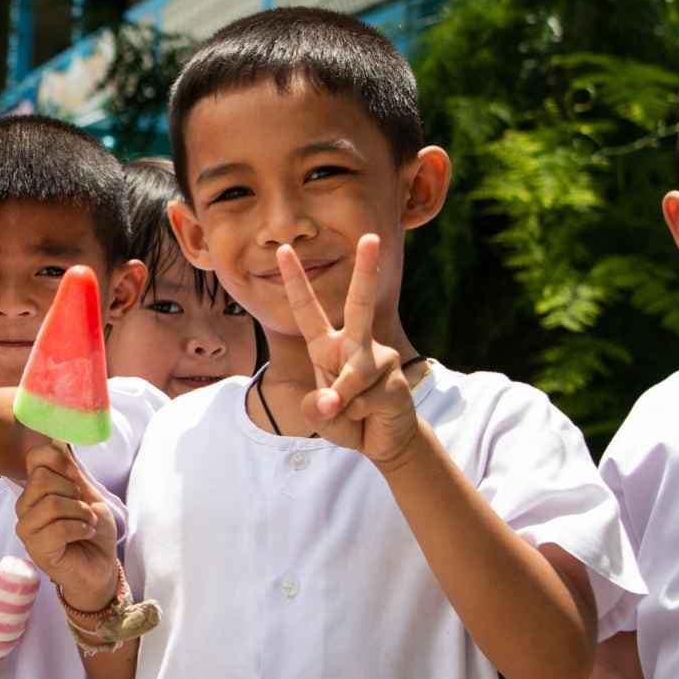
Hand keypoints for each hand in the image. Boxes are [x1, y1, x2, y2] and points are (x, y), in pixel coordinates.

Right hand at [14, 443, 117, 612]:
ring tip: (87, 523)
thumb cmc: (92, 531)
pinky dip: (80, 528)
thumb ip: (72, 472)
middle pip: (41, 479)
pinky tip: (84, 535)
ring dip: (80, 513)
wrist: (101, 567)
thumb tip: (59, 443)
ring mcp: (27, 529)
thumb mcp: (88, 494)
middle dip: (73, 492)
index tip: (76, 479)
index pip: (35, 457)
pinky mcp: (36, 549)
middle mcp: (25, 507)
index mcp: (36, 490)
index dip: (59, 461)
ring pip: (50, 503)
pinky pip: (57, 528)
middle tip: (83, 509)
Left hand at [275, 234, 422, 468]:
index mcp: (327, 346)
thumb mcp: (320, 416)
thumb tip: (329, 400)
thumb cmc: (347, 420)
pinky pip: (366, 397)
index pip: (307, 310)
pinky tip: (370, 416)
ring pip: (353, 374)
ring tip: (349, 414)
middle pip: (361, 303)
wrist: (383, 441)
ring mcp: (379, 358)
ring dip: (343, 402)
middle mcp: (355, 344)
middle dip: (367, 270)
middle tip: (371, 237)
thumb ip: (315, 407)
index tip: (282, 250)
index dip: (295, 280)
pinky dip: (359, 414)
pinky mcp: (395, 378)